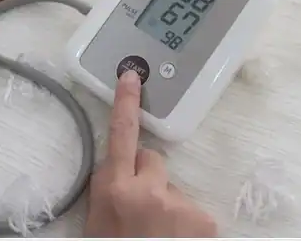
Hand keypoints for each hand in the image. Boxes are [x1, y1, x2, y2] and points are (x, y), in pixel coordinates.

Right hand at [84, 70, 217, 237]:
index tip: (132, 74)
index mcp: (114, 190)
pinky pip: (192, 211)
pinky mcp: (203, 220)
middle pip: (153, 159)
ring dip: (167, 204)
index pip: (120, 135)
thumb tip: (121, 168)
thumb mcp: (97, 222)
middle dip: (148, 176)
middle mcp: (147, 190)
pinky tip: (176, 240)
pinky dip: (186, 225)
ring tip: (159, 233)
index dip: (126, 103)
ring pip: (172, 188)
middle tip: (142, 207)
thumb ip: (109, 189)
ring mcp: (178, 203)